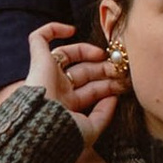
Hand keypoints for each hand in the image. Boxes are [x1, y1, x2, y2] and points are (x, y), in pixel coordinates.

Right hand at [25, 18, 119, 146]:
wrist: (43, 128)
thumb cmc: (65, 133)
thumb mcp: (91, 129)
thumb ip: (104, 114)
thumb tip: (113, 98)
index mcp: (68, 106)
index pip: (91, 90)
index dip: (109, 85)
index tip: (124, 84)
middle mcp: (57, 89)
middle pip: (83, 71)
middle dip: (103, 68)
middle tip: (119, 67)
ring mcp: (47, 75)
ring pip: (66, 54)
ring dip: (87, 50)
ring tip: (102, 54)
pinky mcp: (37, 62)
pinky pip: (38, 39)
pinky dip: (52, 29)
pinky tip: (71, 30)